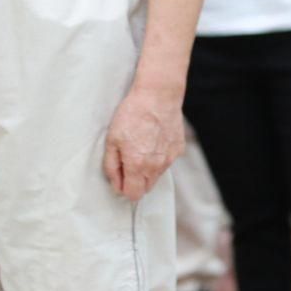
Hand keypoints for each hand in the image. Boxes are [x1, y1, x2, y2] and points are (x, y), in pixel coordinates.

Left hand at [103, 84, 186, 201]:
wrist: (158, 96)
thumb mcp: (112, 140)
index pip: (133, 194)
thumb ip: (112, 166)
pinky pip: (167, 161)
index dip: (123, 188)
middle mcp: (156, 166)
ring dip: (148, 169)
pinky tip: (154, 140)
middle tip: (128, 161)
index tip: (119, 177)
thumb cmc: (132, 115)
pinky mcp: (179, 149)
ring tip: (141, 147)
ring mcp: (170, 158)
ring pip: (157, 175)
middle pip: (146, 188)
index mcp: (137, 165)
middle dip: (136, 181)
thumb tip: (116, 183)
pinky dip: (159, 157)